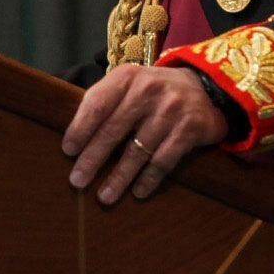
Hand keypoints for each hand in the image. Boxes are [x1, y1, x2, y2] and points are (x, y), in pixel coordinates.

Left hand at [62, 64, 228, 204]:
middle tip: (77, 181)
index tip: (68, 151)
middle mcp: (149, 90)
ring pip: (137, 151)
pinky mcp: (190, 129)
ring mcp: (171, 110)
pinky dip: (149, 179)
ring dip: (119, 178)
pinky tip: (138, 192)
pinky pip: (163, 161)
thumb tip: (75, 140)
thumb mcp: (130, 85)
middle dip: (93, 159)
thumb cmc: (155, 92)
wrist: (205, 88)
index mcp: (128, 76)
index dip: (80, 129)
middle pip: (113, 130)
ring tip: (104, 197)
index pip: (97, 104)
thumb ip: (106, 102)